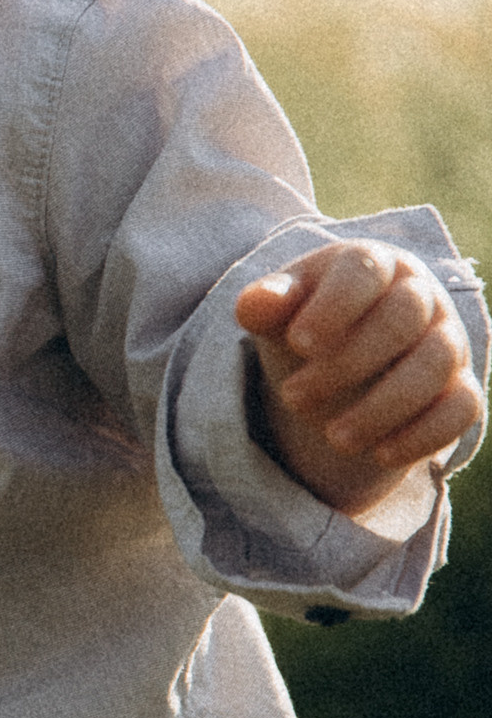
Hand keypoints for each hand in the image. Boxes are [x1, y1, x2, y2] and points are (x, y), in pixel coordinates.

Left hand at [235, 242, 481, 515]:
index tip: (299, 344)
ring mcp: (448, 339)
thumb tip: (255, 303)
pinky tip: (380, 454)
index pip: (364, 269)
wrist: (340, 362)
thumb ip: (265, 304)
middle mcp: (421, 295)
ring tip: (334, 438)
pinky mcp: (460, 386)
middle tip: (293, 400)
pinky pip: (461, 408)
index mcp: (373, 263)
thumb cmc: (307, 323)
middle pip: (402, 317)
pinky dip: (423, 434)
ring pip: (435, 364)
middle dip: (347, 364)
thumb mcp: (278, 313)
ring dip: (384, 407)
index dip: (335, 305)